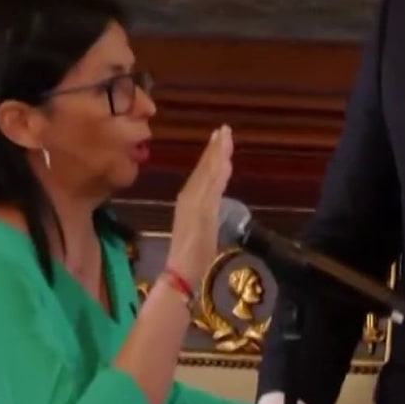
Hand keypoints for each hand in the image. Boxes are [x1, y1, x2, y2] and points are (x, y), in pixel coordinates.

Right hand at [165, 125, 234, 284]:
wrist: (179, 274)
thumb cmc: (188, 259)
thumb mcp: (199, 231)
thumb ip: (204, 216)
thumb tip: (213, 205)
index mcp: (190, 203)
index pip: (203, 175)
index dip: (210, 157)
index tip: (219, 140)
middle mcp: (190, 199)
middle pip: (205, 169)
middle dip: (215, 149)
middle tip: (224, 129)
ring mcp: (195, 205)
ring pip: (208, 174)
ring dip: (217, 154)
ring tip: (224, 136)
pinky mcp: (201, 212)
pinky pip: (211, 187)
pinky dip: (216, 172)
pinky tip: (224, 160)